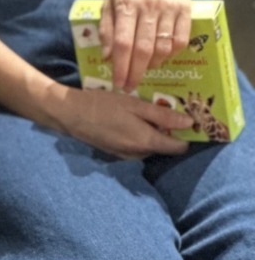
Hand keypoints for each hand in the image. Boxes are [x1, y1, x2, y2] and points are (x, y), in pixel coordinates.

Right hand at [43, 83, 190, 158]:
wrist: (69, 114)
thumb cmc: (102, 105)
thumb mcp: (134, 104)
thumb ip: (162, 115)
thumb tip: (190, 123)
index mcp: (146, 142)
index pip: (179, 148)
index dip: (187, 134)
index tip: (189, 118)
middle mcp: (139, 153)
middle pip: (165, 146)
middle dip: (168, 130)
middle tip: (165, 107)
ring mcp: (126, 155)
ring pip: (150, 145)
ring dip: (152, 130)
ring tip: (146, 109)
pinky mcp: (116, 152)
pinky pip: (137, 145)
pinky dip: (139, 133)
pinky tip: (130, 117)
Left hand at [100, 0, 191, 92]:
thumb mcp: (109, 1)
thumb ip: (106, 29)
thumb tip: (107, 57)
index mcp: (126, 5)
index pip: (123, 43)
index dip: (121, 67)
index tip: (118, 83)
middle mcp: (148, 7)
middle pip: (143, 49)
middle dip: (136, 72)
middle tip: (130, 86)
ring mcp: (169, 8)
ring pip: (163, 47)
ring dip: (153, 64)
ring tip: (144, 69)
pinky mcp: (186, 10)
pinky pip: (181, 40)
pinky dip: (172, 54)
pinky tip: (162, 57)